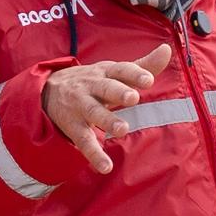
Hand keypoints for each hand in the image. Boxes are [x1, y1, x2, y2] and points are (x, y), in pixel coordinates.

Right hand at [40, 45, 175, 173]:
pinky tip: (106, 166)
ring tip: (122, 130)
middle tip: (133, 98)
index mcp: (105, 72)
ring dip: (107, 121)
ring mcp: (81, 106)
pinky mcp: (73, 126)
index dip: (134, 74)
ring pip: (94, 113)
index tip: (149, 80)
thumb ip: (142, 64)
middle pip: (106, 88)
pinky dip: (94, 154)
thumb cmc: (91, 81)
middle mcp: (92, 87)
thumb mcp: (113, 71)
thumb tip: (167, 49)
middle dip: (118, 92)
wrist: (47, 91)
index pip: (120, 70)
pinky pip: (83, 141)